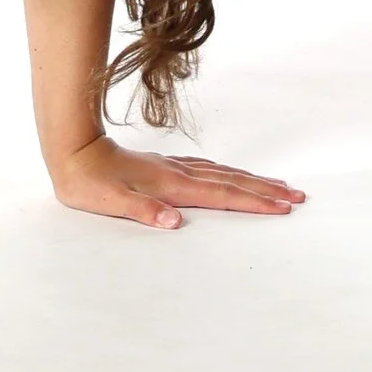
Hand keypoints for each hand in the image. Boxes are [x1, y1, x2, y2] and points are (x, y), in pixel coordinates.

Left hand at [50, 134, 305, 228]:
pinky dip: (229, 174)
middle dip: (266, 190)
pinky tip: (232, 175)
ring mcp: (173, 166)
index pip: (222, 195)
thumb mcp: (111, 203)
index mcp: (171, 184)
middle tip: (298, 195)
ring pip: (223, 173)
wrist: (73, 150)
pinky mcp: (165, 165)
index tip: (283, 206)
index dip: (254, 201)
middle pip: (232, 181)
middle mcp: (178, 172)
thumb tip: (174, 221)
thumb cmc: (90, 183)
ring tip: (278, 185)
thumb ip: (143, 211)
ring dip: (253, 180)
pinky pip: (208, 170)